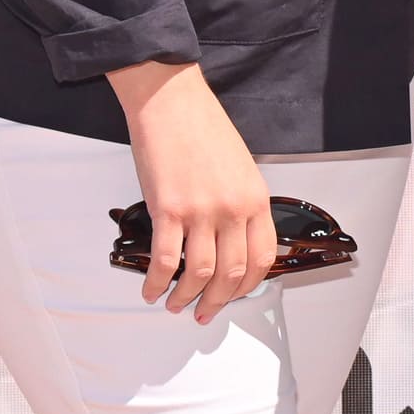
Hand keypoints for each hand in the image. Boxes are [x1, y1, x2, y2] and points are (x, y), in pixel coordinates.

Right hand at [108, 60, 273, 324]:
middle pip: (231, 274)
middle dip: (216, 301)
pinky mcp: (168, 210)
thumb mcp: (240, 167)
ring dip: (185, 298)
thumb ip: (241, 204)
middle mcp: (233, 209)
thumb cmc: (203, 128)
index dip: (247, 286)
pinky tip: (151, 290)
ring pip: (198, 275)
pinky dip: (157, 283)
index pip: (262, 259)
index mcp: (256, 199)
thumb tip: (232, 242)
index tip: (234, 295)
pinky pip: (164, 261)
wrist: (172, 101)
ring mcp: (201, 211)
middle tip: (203, 312)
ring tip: (174, 304)